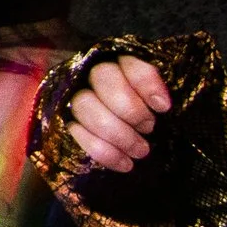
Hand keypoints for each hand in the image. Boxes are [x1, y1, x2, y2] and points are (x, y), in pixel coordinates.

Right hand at [69, 52, 170, 171]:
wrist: (125, 142)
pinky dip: (103, 151)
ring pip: (86, 105)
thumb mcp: (157, 105)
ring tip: (140, 151)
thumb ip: (157, 97)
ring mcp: (73, 97)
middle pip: (103, 77)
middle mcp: (92, 74)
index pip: (129, 63)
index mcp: (121, 65)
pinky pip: (75, 134)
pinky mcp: (63, 123)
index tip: (163, 107)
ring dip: (117, 133)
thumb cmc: (145, 119)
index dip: (146, 83)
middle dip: (130, 107)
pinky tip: (124, 163)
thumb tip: (160, 104)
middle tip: (149, 128)